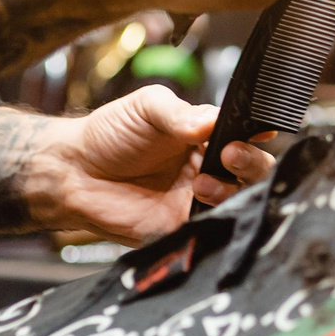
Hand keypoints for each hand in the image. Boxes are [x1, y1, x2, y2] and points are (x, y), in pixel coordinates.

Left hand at [0, 90, 276, 244]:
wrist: (74, 173)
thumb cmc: (109, 135)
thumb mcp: (146, 108)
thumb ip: (180, 113)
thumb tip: (214, 121)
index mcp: (204, 134)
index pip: (244, 133)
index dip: (256, 133)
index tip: (261, 130)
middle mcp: (208, 165)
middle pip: (253, 169)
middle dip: (251, 162)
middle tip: (230, 154)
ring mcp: (198, 198)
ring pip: (240, 199)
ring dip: (232, 188)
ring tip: (200, 182)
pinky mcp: (184, 227)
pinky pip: (213, 226)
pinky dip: (217, 217)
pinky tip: (200, 202)